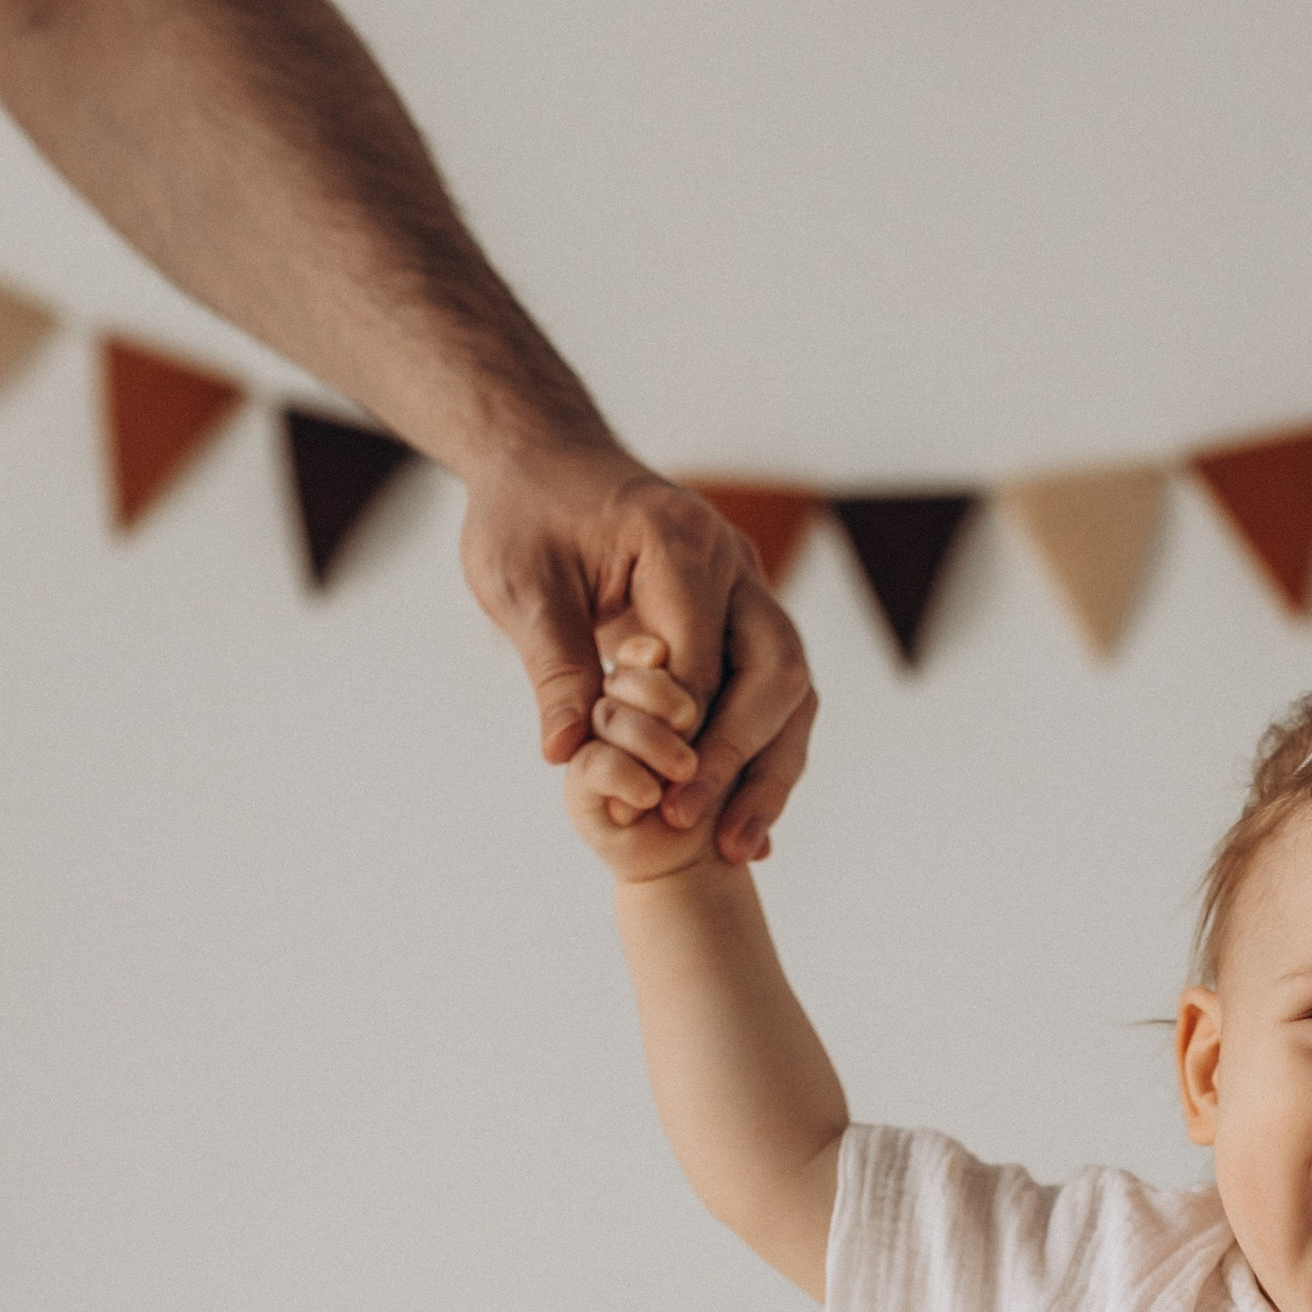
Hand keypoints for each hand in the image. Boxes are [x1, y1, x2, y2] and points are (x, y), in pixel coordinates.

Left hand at [461, 443, 816, 860]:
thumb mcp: (520, 587)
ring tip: (740, 850)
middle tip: (706, 832)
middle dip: (745, 760)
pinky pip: (772, 694)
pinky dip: (761, 757)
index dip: (688, 736)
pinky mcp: (743, 618)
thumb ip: (553, 667)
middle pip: (777, 671)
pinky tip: (745, 827)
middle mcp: (732, 562)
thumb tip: (566, 754)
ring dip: (770, 771)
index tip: (661, 802)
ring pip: (792, 689)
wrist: (544, 461)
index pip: (705, 656)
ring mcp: (747, 589)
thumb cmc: (524, 515)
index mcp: (679, 541)